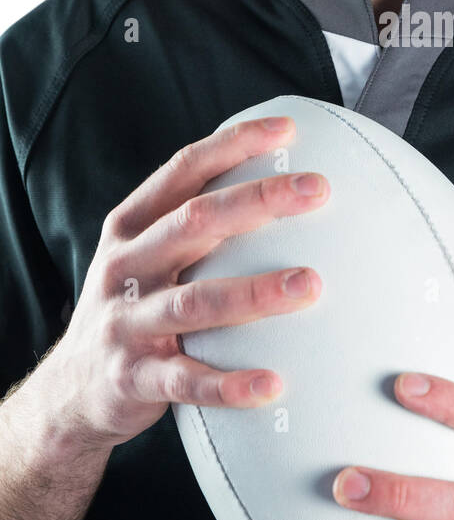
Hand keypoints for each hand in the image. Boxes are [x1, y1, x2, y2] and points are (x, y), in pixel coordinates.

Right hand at [41, 115, 328, 447]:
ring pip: (195, 302)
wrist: (70, 389)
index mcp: (131, 227)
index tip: (286, 130)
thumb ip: (194, 223)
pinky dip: (228, 384)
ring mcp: (127, 323)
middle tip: (317, 189)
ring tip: (310, 284)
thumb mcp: (145, 255)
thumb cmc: (133, 308)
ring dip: (255, 293)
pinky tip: (272, 384)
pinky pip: (185, 380)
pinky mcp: (133, 379)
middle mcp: (126, 267)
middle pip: (194, 222)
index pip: (183, 171)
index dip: (233, 144)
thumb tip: (279, 185)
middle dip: (258, 200)